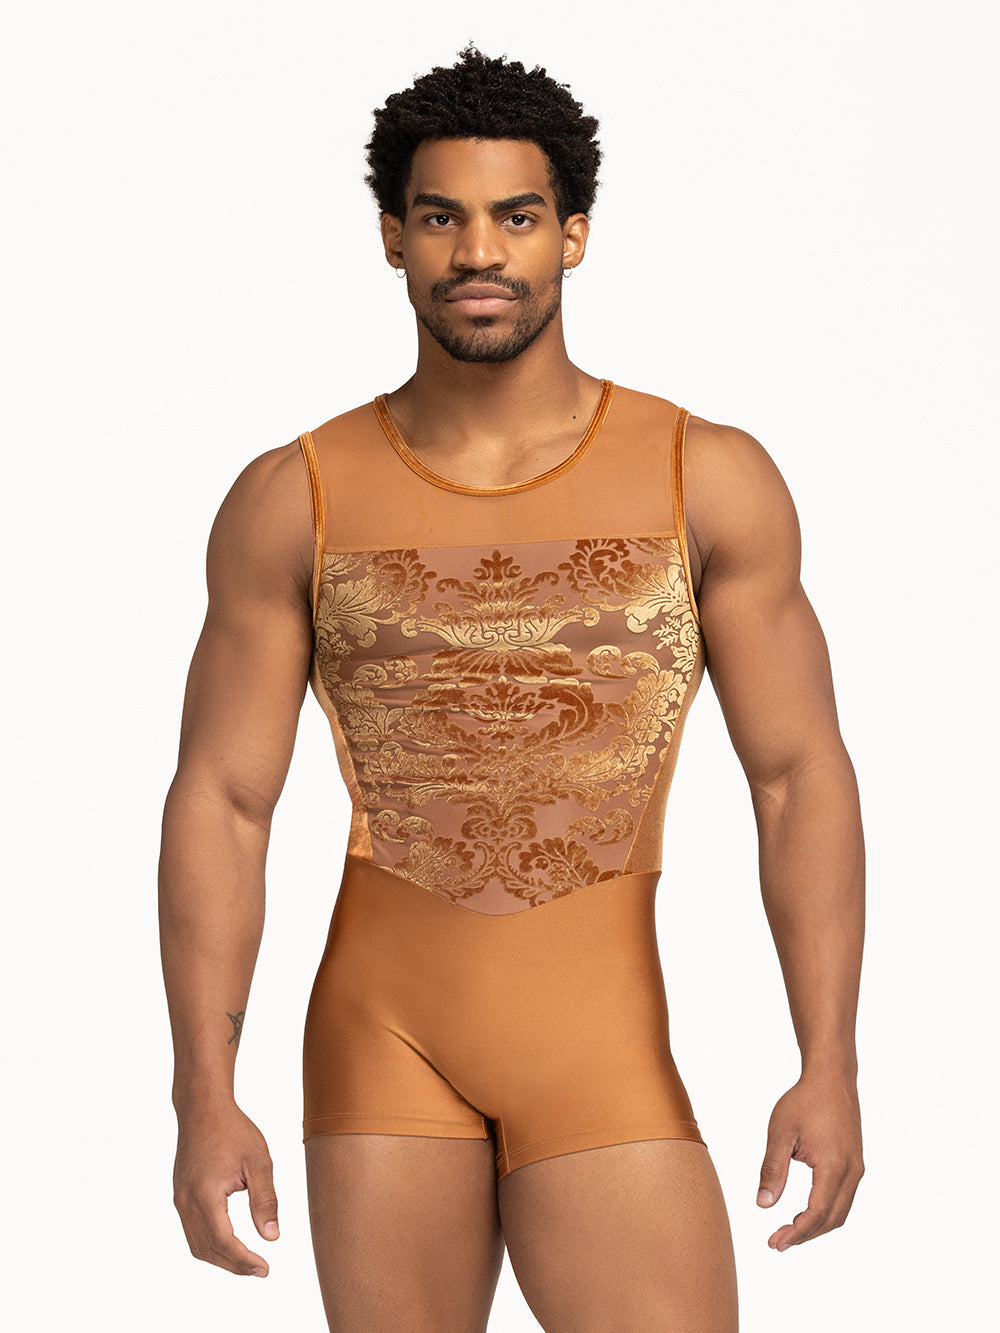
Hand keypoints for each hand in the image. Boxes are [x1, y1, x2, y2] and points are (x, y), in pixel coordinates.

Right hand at [173, 1101, 279, 1275]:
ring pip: (197, 1245)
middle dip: (234, 1265)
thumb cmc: (233, 1130)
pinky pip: (192, 1231)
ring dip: (221, 1258)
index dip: (244, 1261)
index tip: (265, 1269)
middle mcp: (186, 1202)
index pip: (224, 1242)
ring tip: (247, 1261)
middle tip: (260, 1270)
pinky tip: (229, 1242)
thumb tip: (272, 1237)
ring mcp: (180, 1199)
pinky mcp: (180, 1195)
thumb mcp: (258, 1162)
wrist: (203, 1108)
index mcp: (205, 1195)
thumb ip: (265, 1200)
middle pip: (208, 1250)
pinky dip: (210, 1244)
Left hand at [756, 1072, 863, 1250]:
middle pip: (831, 1219)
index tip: (775, 1242)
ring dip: (816, 1226)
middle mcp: (851, 1171)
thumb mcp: (780, 1132)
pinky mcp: (855, 1163)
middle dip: (804, 1235)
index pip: (816, 1213)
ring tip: (788, 1231)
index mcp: (833, 1165)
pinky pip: (843, 1199)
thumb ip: (773, 1169)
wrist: (831, 1077)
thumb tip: (763, 1205)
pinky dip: (825, 1212)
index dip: (796, 1233)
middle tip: (777, 1241)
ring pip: (840, 1212)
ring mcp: (857, 1168)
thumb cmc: (804, 1101)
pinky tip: (805, 1212)